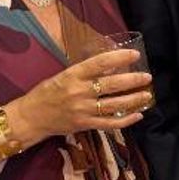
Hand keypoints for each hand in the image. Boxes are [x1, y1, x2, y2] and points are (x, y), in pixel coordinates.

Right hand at [9, 48, 152, 137]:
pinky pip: (110, 123)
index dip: (120, 57)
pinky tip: (138, 115)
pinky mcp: (85, 125)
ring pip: (115, 105)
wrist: (31, 117)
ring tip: (147, 94)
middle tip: (147, 77)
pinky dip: (126, 121)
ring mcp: (83, 110)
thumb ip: (84, 72)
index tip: (135, 54)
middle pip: (112, 84)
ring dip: (134, 100)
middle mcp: (79, 91)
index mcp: (73, 75)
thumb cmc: (47, 92)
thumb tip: (110, 65)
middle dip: (133, 80)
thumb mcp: (63, 75)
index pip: (100, 63)